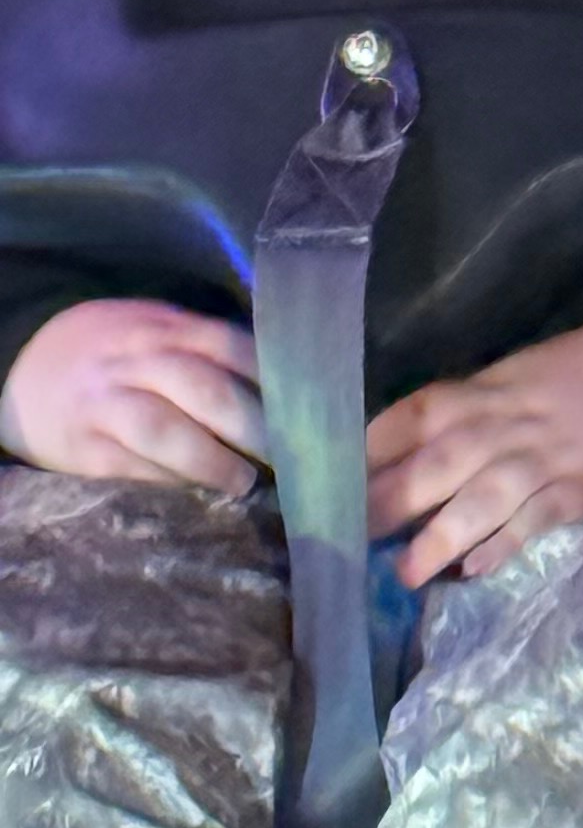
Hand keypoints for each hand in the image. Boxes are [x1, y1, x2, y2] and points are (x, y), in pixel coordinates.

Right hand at [0, 300, 265, 495]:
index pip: (229, 346)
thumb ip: (210, 349)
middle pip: (203, 389)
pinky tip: (197, 498)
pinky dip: (167, 484)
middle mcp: (136, 361)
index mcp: (165, 328)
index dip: (273, 381)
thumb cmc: (117, 354)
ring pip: (162, 430)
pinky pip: (128, 467)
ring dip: (210, 461)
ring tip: (244, 483)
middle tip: (289, 457)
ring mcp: (105, 404)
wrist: (23, 366)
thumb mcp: (158, 330)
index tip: (310, 413)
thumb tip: (290, 384)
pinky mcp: (82, 447)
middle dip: (253, 427)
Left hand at [367, 320, 582, 585]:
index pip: (407, 419)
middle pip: (432, 463)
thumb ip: (468, 418)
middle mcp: (503, 424)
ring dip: (440, 535)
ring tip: (405, 574)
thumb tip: (405, 465)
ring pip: (481, 496)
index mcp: (481, 392)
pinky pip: (536, 519)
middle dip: (386, 503)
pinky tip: (477, 568)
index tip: (322, 490)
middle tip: (342, 542)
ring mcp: (545, 457)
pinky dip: (505, 543)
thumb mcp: (518, 379)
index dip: (364, 454)